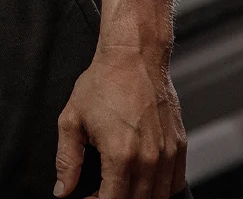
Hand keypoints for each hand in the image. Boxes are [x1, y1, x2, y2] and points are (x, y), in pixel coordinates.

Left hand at [54, 47, 186, 198]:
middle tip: (99, 191)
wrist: (134, 57)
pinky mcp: (180, 148)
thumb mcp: (72, 118)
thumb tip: (62, 190)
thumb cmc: (103, 82)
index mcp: (120, 155)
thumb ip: (67, 160)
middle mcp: (149, 160)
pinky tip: (140, 179)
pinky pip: (174, 184)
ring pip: (157, 197)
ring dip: (136, 197)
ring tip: (117, 185)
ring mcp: (168, 155)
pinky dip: (158, 189)